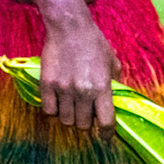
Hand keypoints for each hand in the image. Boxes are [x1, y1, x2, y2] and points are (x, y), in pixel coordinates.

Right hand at [38, 13, 117, 130]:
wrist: (69, 27)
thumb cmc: (94, 42)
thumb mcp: (112, 61)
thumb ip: (115, 83)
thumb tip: (115, 102)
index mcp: (102, 87)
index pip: (106, 122)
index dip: (107, 134)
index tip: (106, 136)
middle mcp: (83, 92)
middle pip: (83, 125)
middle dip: (86, 122)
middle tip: (85, 111)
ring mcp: (63, 89)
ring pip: (66, 121)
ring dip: (70, 116)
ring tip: (71, 105)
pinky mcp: (47, 85)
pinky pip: (49, 111)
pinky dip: (54, 110)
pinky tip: (58, 100)